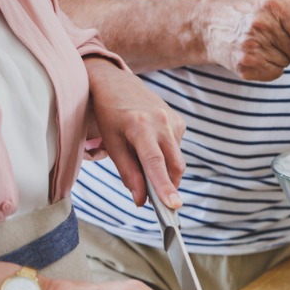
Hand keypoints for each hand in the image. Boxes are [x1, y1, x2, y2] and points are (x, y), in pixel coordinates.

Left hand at [84, 57, 186, 207]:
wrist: (117, 84)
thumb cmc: (110, 115)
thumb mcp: (112, 144)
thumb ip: (128, 173)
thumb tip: (141, 200)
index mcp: (139, 126)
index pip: (154, 163)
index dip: (164, 186)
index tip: (173, 205)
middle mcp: (161, 121)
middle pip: (175, 165)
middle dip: (169, 185)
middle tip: (158, 200)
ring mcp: (174, 120)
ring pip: (177, 159)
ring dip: (164, 169)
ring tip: (142, 156)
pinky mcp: (180, 122)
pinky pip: (177, 149)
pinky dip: (166, 155)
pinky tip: (151, 143)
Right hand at [199, 0, 289, 80]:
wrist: (211, 25)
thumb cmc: (251, 10)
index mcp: (274, 3)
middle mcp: (262, 24)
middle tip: (279, 38)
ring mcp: (252, 46)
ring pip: (288, 63)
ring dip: (282, 56)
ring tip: (263, 43)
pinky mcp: (246, 65)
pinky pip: (276, 73)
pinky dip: (271, 67)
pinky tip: (257, 53)